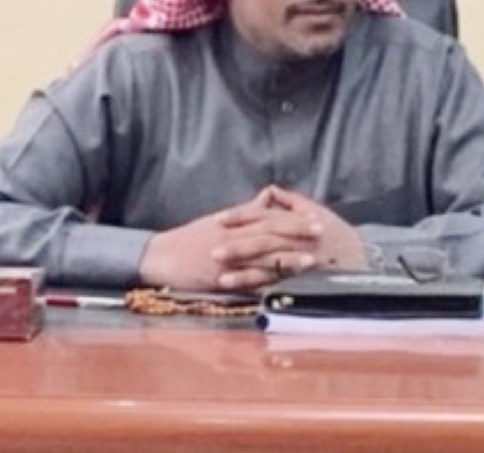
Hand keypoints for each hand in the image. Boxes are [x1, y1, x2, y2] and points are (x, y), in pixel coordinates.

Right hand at [137, 186, 322, 290]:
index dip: (293, 218)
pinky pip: (247, 280)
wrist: (161, 257)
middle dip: (297, 232)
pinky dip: (267, 282)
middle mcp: (233, 236)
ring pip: (262, 256)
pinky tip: (284, 286)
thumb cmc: (190, 238)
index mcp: (234, 222)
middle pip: (270, 232)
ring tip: (312, 260)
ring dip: (289, 258)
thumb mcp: (218, 219)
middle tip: (322, 232)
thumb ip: (247, 210)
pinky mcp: (220, 277)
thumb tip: (268, 196)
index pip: (269, 216)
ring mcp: (227, 257)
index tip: (316, 218)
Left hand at [214, 185, 366, 288]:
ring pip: (270, 267)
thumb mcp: (314, 210)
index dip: (241, 217)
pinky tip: (245, 296)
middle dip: (238, 246)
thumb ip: (288, 201)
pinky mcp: (304, 282)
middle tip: (212, 250)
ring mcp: (302, 264)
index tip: (218, 220)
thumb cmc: (335, 233)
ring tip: (220, 278)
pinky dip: (261, 291)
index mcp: (298, 221)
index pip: (264, 217)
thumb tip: (268, 191)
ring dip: (245, 274)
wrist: (363, 260)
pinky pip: (281, 287)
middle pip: (264, 242)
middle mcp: (300, 242)